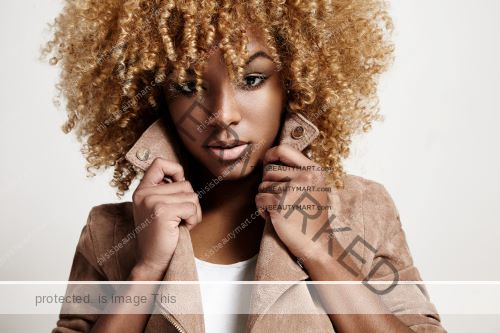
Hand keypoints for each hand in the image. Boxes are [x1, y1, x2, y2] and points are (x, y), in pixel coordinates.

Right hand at [131, 157, 201, 278]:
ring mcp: (152, 201)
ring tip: (179, 224)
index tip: (178, 185)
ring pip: (191, 195)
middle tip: (178, 219)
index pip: (159, 163)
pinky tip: (180, 229)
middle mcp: (144, 193)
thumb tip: (181, 175)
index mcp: (141, 190)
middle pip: (185, 183)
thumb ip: (165, 190)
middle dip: (189, 202)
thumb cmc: (161, 235)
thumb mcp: (158, 208)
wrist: (152, 261)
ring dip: (193, 212)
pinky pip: (192, 208)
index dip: (175, 170)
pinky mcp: (163, 211)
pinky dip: (193, 220)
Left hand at [255, 144, 329, 258]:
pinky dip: (262, 209)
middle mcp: (305, 176)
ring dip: (266, 199)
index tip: (267, 161)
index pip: (284, 150)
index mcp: (314, 170)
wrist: (315, 242)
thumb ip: (297, 172)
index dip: (271, 154)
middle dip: (268, 185)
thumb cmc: (310, 215)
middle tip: (280, 200)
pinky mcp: (280, 203)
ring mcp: (293, 189)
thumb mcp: (312, 187)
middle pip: (269, 170)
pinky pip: (259, 199)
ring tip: (281, 210)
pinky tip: (275, 217)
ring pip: (262, 186)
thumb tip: (269, 158)